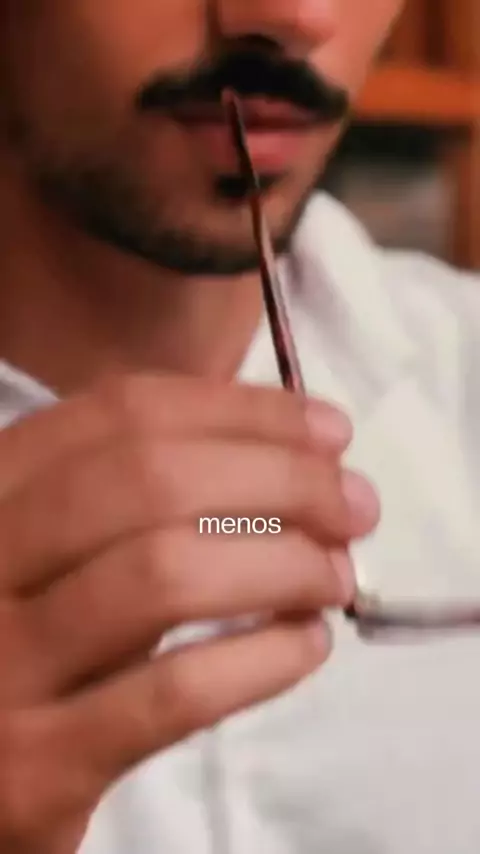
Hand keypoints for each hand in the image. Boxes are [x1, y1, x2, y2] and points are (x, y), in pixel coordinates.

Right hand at [0, 373, 377, 852]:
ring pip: (164, 576)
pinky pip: (173, 693)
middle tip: (353, 506)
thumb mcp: (60, 542)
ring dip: (282, 565)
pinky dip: (261, 661)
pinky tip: (305, 646)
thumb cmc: (35, 632)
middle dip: (281, 480)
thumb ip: (141, 490)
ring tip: (334, 577)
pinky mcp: (36, 766)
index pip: (125, 412)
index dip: (244, 412)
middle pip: (151, 479)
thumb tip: (301, 454)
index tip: (330, 432)